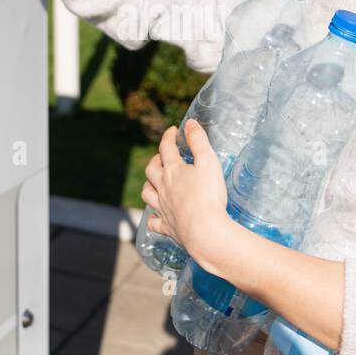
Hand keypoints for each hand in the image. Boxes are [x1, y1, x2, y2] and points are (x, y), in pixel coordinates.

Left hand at [142, 120, 229, 259]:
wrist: (205, 231)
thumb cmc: (208, 195)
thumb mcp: (208, 162)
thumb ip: (199, 141)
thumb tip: (190, 123)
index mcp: (173, 171)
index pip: (167, 148)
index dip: (169, 137)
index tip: (173, 131)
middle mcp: (163, 188)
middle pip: (151, 170)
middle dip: (155, 160)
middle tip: (162, 156)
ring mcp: (164, 208)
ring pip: (147, 193)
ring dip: (148, 185)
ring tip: (153, 182)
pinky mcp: (168, 227)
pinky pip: (155, 222)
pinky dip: (153, 218)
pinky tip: (154, 217)